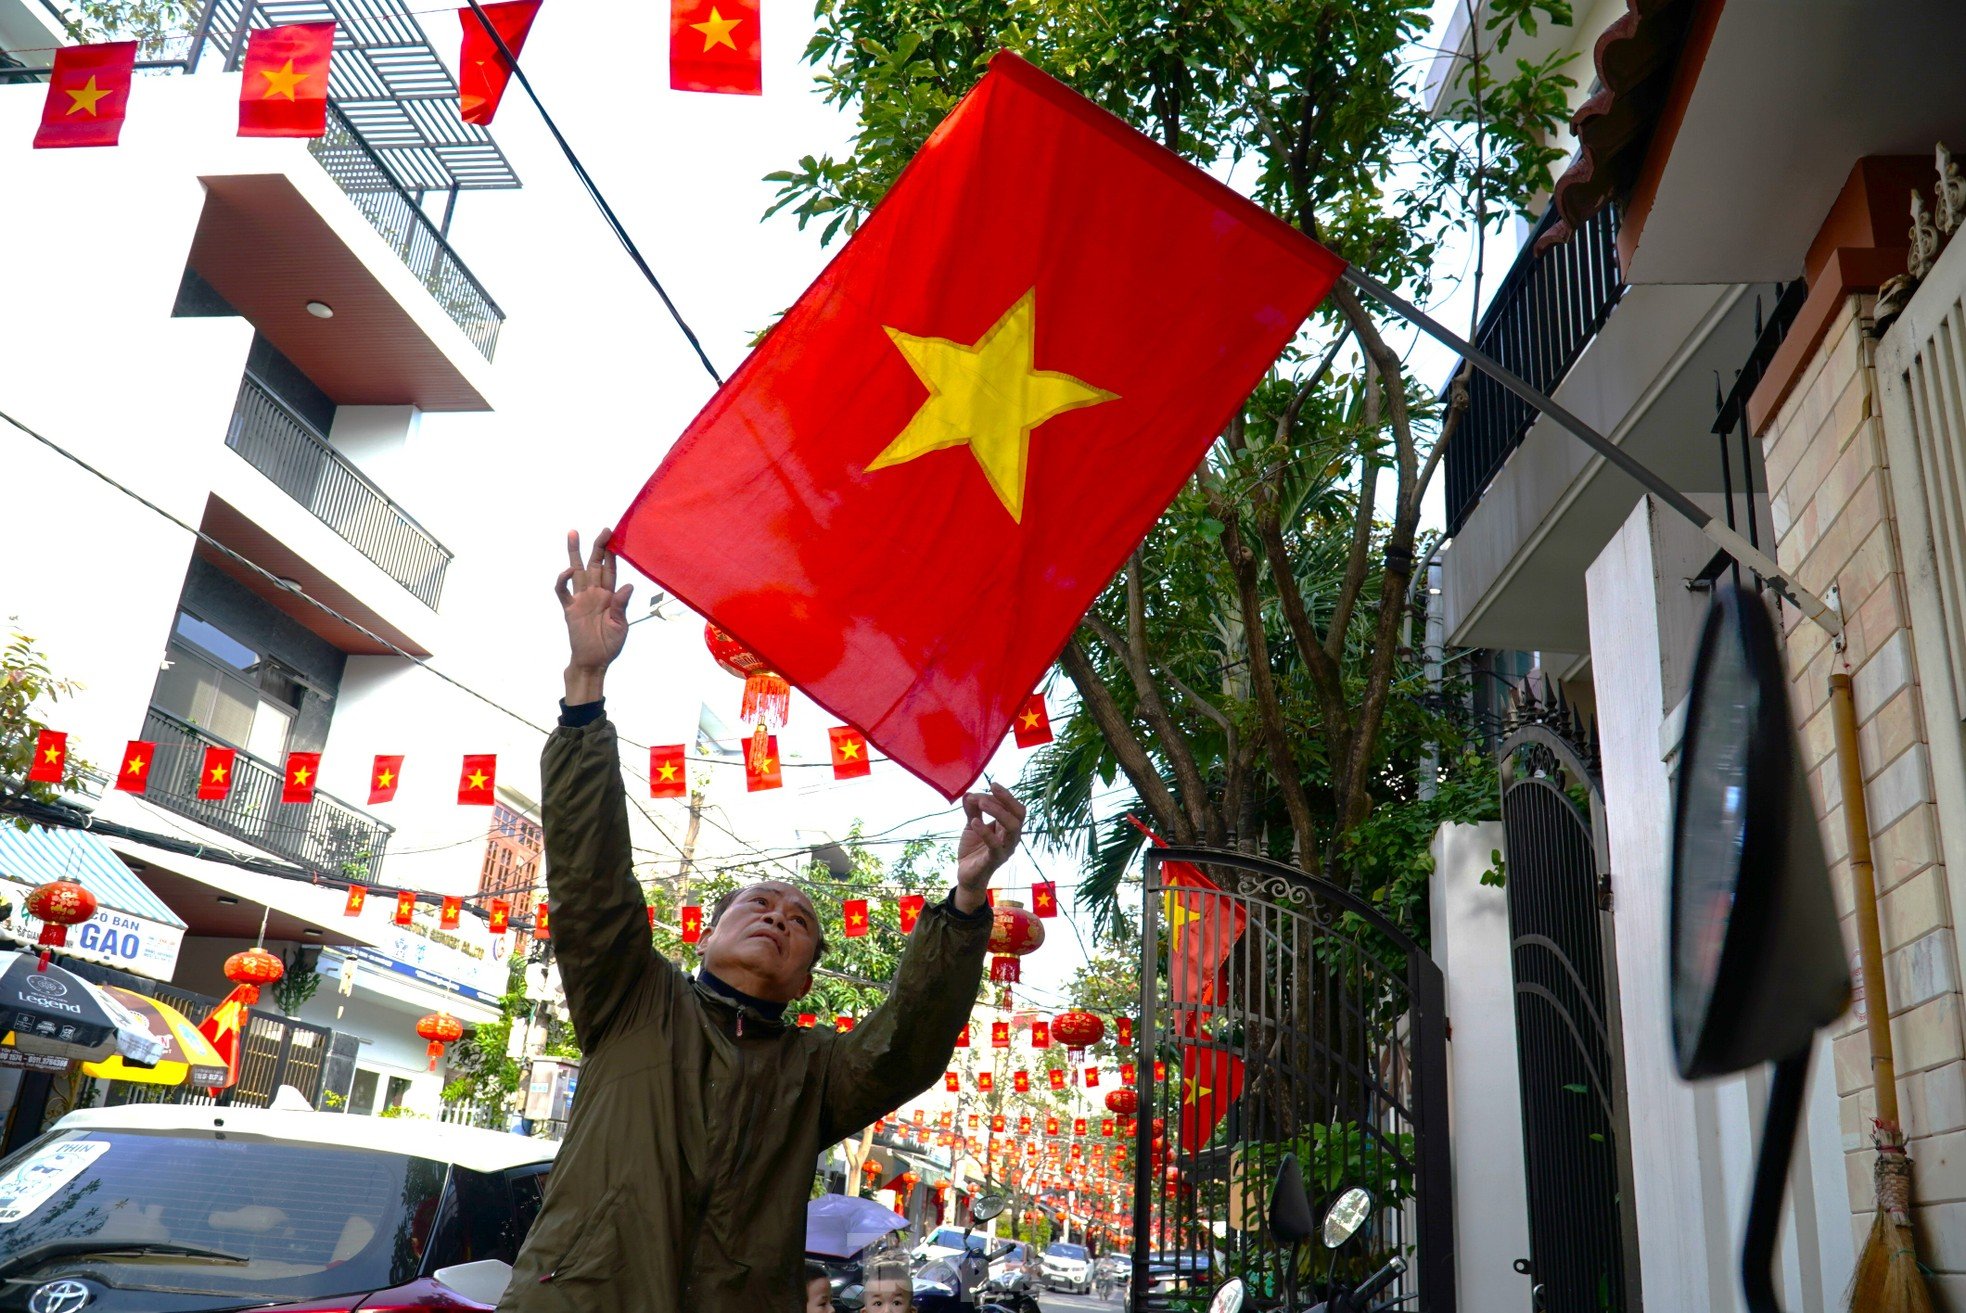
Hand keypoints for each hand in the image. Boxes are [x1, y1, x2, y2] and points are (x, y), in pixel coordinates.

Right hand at [556, 529, 632, 702]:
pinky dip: (563, 580)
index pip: (611, 570)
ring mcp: (581, 600)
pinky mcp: (569, 609)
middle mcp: (595, 594)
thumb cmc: (609, 645)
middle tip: (604, 529)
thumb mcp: (620, 626)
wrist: (593, 662)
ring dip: (575, 553)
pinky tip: (568, 571)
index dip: (613, 554)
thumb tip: (629, 586)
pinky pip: (563, 592)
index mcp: (610, 596)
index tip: (616, 536)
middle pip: (594, 565)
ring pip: (577, 571)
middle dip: (598, 547)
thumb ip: (621, 606)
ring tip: (573, 533)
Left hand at [953, 783, 1025, 913]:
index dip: (1005, 795)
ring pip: (1013, 827)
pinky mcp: (994, 860)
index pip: (1014, 807)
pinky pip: (995, 845)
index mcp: (1008, 828)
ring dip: (998, 811)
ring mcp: (1005, 849)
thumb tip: (968, 793)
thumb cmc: (974, 849)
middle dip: (1006, 799)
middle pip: (1019, 815)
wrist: (966, 874)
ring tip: (980, 803)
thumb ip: (972, 810)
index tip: (991, 784)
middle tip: (990, 789)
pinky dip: (985, 831)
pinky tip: (974, 822)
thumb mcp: (972, 825)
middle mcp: (1011, 838)